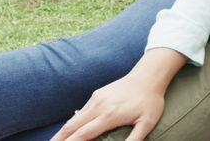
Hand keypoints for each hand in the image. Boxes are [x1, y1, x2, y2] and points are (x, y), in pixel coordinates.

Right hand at [49, 73, 165, 140]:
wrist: (148, 76)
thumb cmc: (150, 101)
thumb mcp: (147, 122)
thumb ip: (134, 139)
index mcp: (109, 115)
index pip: (83, 134)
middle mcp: (99, 106)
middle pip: (72, 126)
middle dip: (59, 138)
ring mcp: (96, 99)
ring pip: (74, 118)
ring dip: (63, 131)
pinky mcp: (97, 94)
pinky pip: (81, 111)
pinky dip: (72, 122)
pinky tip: (69, 130)